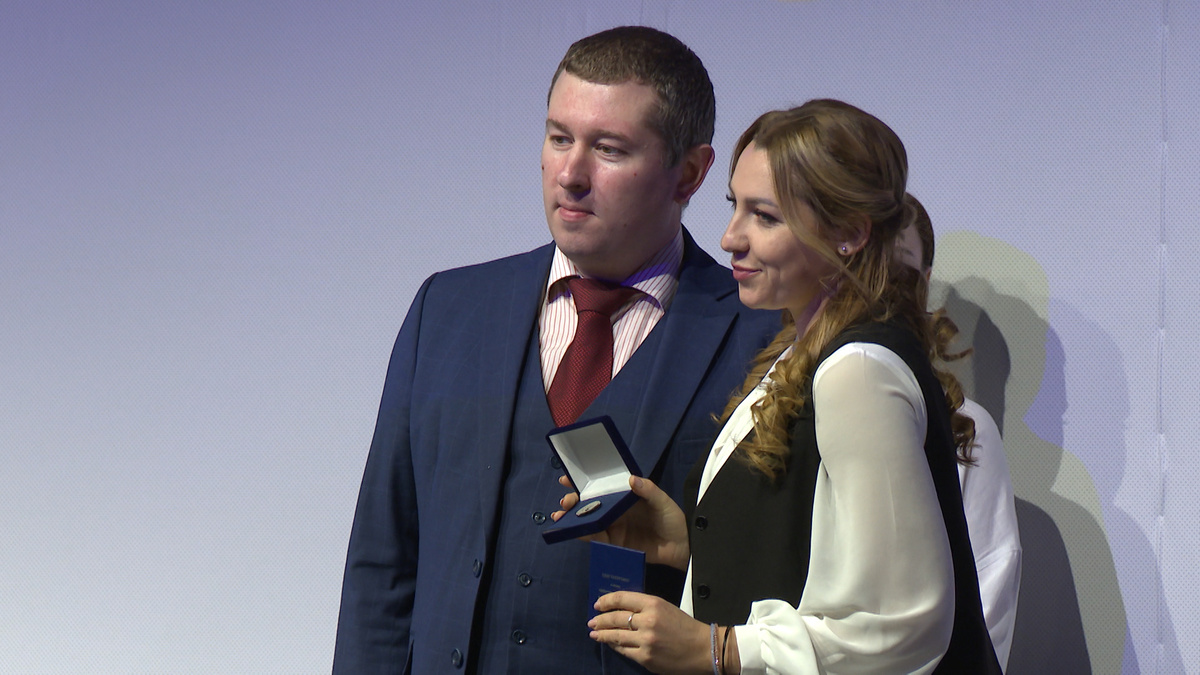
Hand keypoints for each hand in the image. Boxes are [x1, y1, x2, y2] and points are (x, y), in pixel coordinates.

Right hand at [550, 475, 689, 569]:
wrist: (680, 546)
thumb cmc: (672, 519)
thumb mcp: (663, 501)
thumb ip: (648, 490)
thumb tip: (631, 479)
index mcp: (624, 496)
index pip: (600, 486)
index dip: (583, 483)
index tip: (566, 480)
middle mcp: (615, 510)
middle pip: (589, 504)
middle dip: (573, 502)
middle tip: (565, 503)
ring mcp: (613, 526)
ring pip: (588, 521)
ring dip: (572, 519)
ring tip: (560, 517)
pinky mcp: (614, 543)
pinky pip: (596, 538)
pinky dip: (583, 534)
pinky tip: (574, 531)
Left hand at [588, 591, 712, 674]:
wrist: (702, 649)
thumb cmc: (684, 627)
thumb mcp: (665, 608)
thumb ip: (644, 607)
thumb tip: (620, 610)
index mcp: (654, 604)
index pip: (622, 598)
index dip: (607, 601)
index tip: (598, 604)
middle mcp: (647, 621)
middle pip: (615, 618)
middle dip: (600, 620)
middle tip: (591, 621)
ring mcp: (645, 641)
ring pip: (616, 636)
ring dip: (602, 635)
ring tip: (594, 634)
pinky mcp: (645, 658)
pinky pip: (624, 651)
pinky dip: (615, 646)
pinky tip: (610, 644)